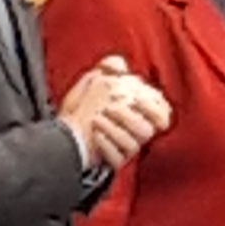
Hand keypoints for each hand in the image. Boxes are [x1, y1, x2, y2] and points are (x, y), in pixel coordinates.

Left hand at [60, 58, 169, 173]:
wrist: (62, 132)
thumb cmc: (82, 107)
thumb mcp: (95, 82)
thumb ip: (109, 68)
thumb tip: (120, 63)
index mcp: (139, 113)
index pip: (162, 115)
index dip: (155, 107)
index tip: (136, 97)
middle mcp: (135, 133)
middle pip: (148, 130)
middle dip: (130, 117)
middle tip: (110, 107)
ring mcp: (126, 149)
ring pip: (134, 145)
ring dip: (114, 129)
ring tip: (96, 119)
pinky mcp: (114, 162)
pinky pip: (117, 158)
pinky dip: (106, 145)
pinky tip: (95, 134)